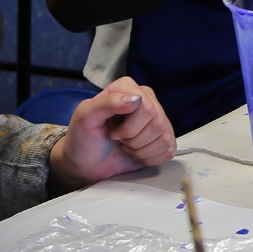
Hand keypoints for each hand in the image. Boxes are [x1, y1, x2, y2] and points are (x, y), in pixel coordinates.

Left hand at [49, 78, 177, 188]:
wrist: (86, 163)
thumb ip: (106, 103)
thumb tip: (135, 99)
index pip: (146, 108)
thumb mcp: (85, 117)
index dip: (129, 128)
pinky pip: (169, 151)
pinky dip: (150, 159)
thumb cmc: (83, 138)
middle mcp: (147, 99)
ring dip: (141, 151)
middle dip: (134, 141)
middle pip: (157, 124)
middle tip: (119, 140)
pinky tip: (136, 153)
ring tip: (126, 146)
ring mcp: (159, 119)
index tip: (112, 133)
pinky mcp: (165, 138)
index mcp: (128, 88)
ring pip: (164, 139)